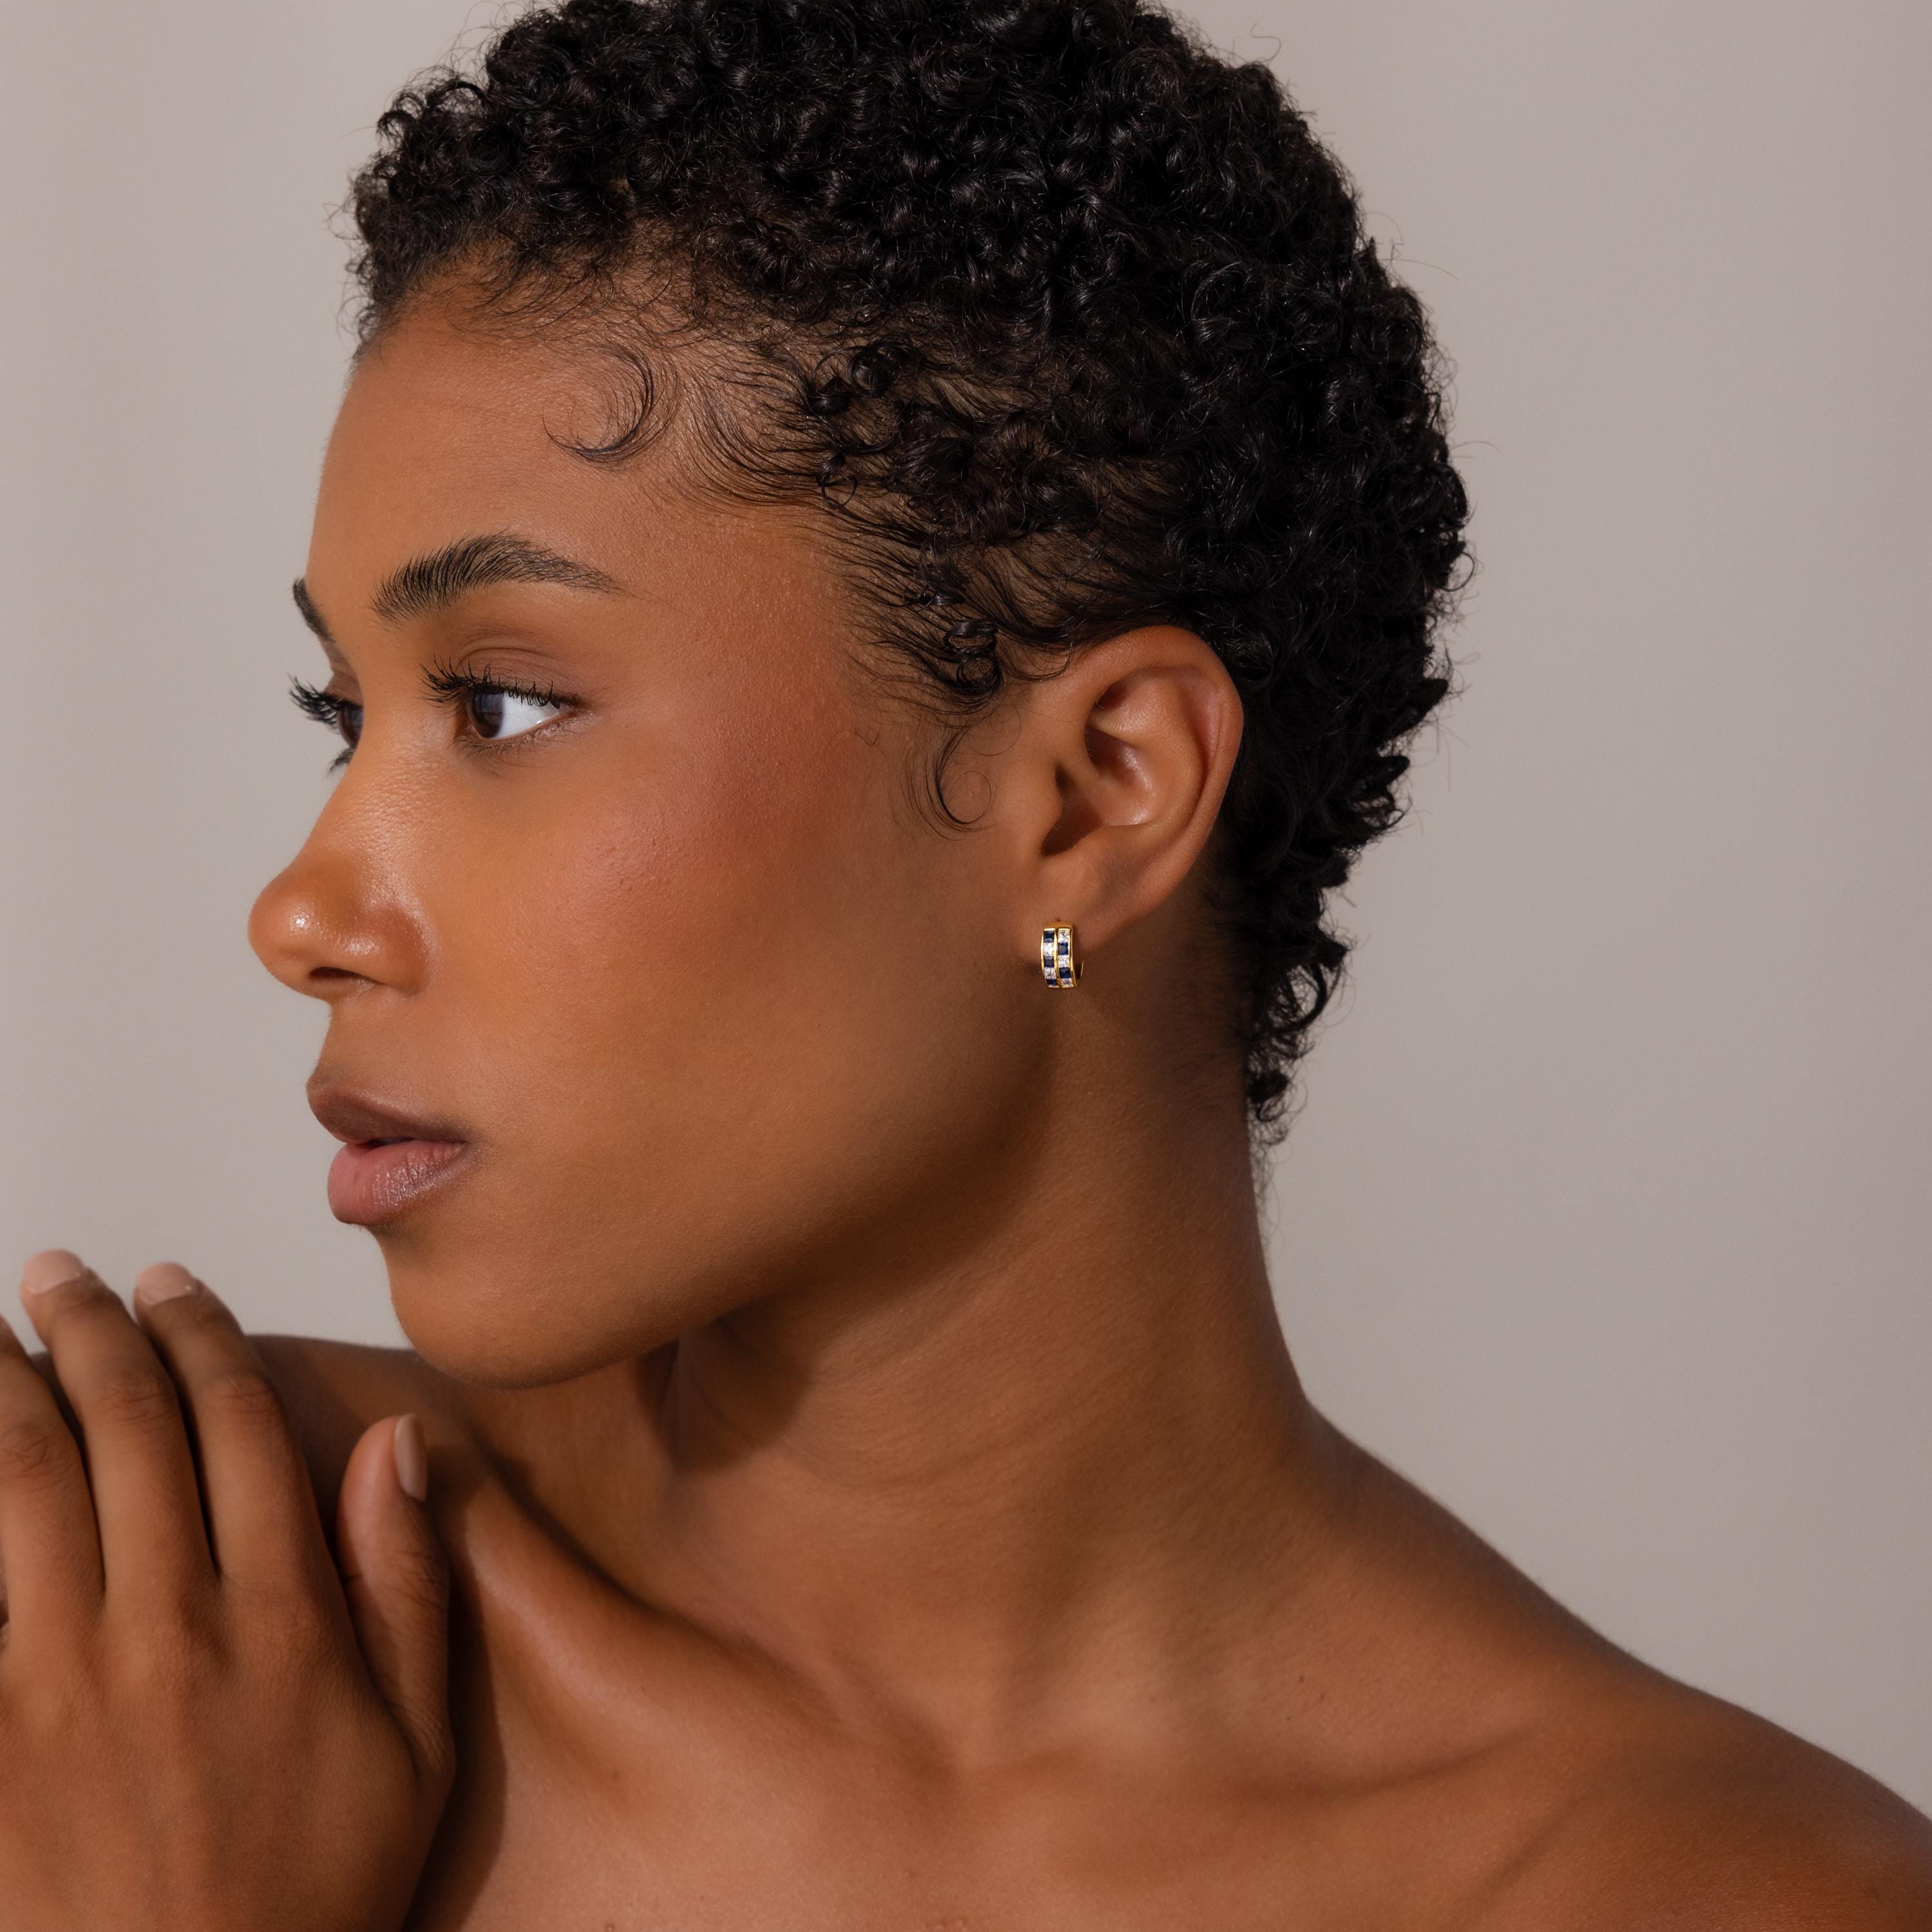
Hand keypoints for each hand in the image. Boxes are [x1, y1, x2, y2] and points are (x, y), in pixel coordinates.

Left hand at [0, 1249, 452, 1931]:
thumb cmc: (309, 1886)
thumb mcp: (415, 1746)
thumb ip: (406, 1585)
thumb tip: (401, 1446)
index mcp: (282, 1619)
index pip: (235, 1426)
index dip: (201, 1338)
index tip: (175, 1285)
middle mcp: (169, 1626)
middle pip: (124, 1431)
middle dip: (90, 1331)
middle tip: (62, 1273)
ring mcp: (62, 1681)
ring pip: (25, 1485)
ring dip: (4, 1387)